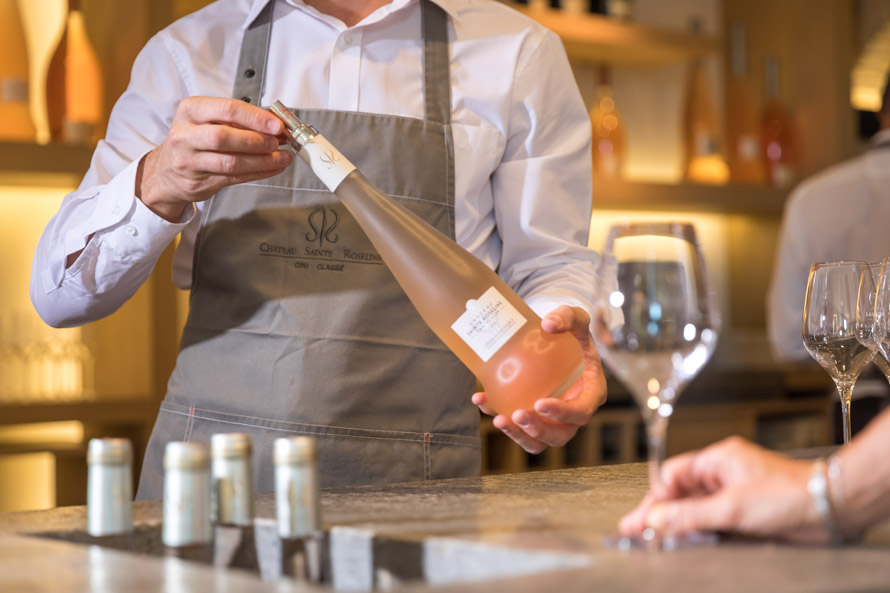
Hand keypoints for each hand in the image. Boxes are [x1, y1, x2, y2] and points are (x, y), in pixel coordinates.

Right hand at [136, 96, 293, 220]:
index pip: (226, 109)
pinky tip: (272, 168)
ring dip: (262, 161)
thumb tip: (275, 125)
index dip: (255, 117)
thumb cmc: (193, 140)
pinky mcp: (198, 183)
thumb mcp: (207, 120)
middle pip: (224, 137)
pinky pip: (234, 178)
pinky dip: (258, 173)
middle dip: (256, 140)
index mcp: (190, 110)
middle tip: (277, 142)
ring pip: (230, 162)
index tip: (277, 124)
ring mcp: (189, 161)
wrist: (166, 171)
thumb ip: (239, 121)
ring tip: (281, 158)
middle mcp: (185, 135)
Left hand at [472, 305, 606, 452]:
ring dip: (518, 435)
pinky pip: (518, 427)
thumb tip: (548, 323)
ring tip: (498, 419)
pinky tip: (481, 399)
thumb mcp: (576, 318)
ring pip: (538, 441)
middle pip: (560, 435)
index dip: (563, 413)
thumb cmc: (571, 333)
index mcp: (590, 392)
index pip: (581, 411)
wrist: (555, 340)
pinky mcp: (532, 417)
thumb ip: (568, 316)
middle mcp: (573, 412)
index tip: (540, 403)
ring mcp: (552, 419)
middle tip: (517, 414)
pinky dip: (500, 418)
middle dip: (538, 430)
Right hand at [618, 436, 827, 542]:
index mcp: (718, 459)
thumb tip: (656, 519)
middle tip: (638, 532)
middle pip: (681, 492)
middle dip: (660, 512)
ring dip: (678, 523)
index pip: (673, 475)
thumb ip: (690, 514)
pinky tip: (687, 540)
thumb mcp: (731, 507)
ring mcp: (734, 493)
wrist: (830, 508)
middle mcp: (724, 473)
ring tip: (657, 539)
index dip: (655, 498)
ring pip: (695, 507)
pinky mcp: (745, 512)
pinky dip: (698, 530)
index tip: (641, 520)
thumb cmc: (790, 495)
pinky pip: (712, 520)